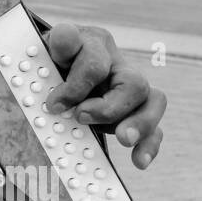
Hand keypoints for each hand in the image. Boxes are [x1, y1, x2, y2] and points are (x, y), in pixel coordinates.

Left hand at [43, 24, 165, 169]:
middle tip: (81, 118)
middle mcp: (118, 63)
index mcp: (94, 43)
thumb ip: (58, 43)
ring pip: (154, 100)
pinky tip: (138, 161)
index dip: (76, 86)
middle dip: (109, 107)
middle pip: (132, 83)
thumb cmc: (49, 58)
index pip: (94, 62)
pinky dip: (149, 144)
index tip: (55, 105)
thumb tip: (65, 38)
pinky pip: (155, 127)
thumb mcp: (46, 47)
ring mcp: (131, 88)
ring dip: (140, 123)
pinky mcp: (136, 111)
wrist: (53, 64)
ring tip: (123, 139)